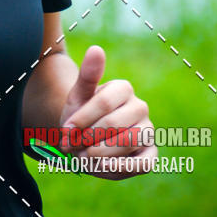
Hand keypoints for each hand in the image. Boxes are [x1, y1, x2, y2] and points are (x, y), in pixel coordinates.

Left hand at [59, 45, 156, 179]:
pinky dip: (119, 167)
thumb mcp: (78, 96)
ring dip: (99, 154)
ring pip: (126, 143)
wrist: (84, 138)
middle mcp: (140, 107)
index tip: (65, 131)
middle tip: (72, 146)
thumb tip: (96, 49)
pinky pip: (142, 164)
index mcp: (123, 88)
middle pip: (113, 125)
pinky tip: (100, 166)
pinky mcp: (151, 153)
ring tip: (83, 155)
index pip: (103, 103)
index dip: (81, 120)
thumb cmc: (80, 114)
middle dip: (88, 139)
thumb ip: (87, 75)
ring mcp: (148, 130)